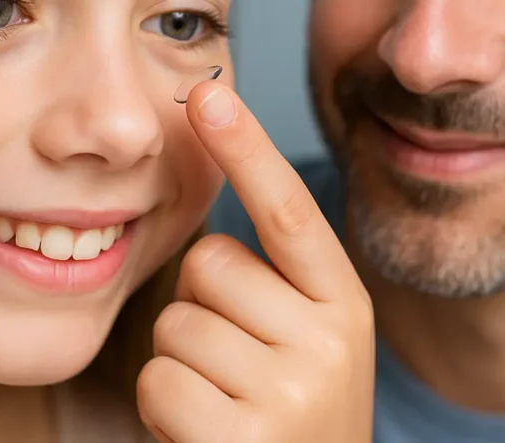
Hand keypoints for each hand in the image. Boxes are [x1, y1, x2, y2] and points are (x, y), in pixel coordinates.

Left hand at [137, 82, 374, 442]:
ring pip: (176, 323)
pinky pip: (159, 380)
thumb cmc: (287, 413)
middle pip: (209, 265)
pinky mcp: (245, 440)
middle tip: (234, 365)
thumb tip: (207, 212)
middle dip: (201, 308)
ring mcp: (292, 393)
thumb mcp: (306, 342)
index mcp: (345, 306)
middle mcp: (330, 343)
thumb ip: (272, 280)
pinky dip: (164, 408)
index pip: (290, 212)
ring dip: (180, 362)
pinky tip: (204, 435)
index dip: (247, 149)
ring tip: (223, 402)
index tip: (207, 95)